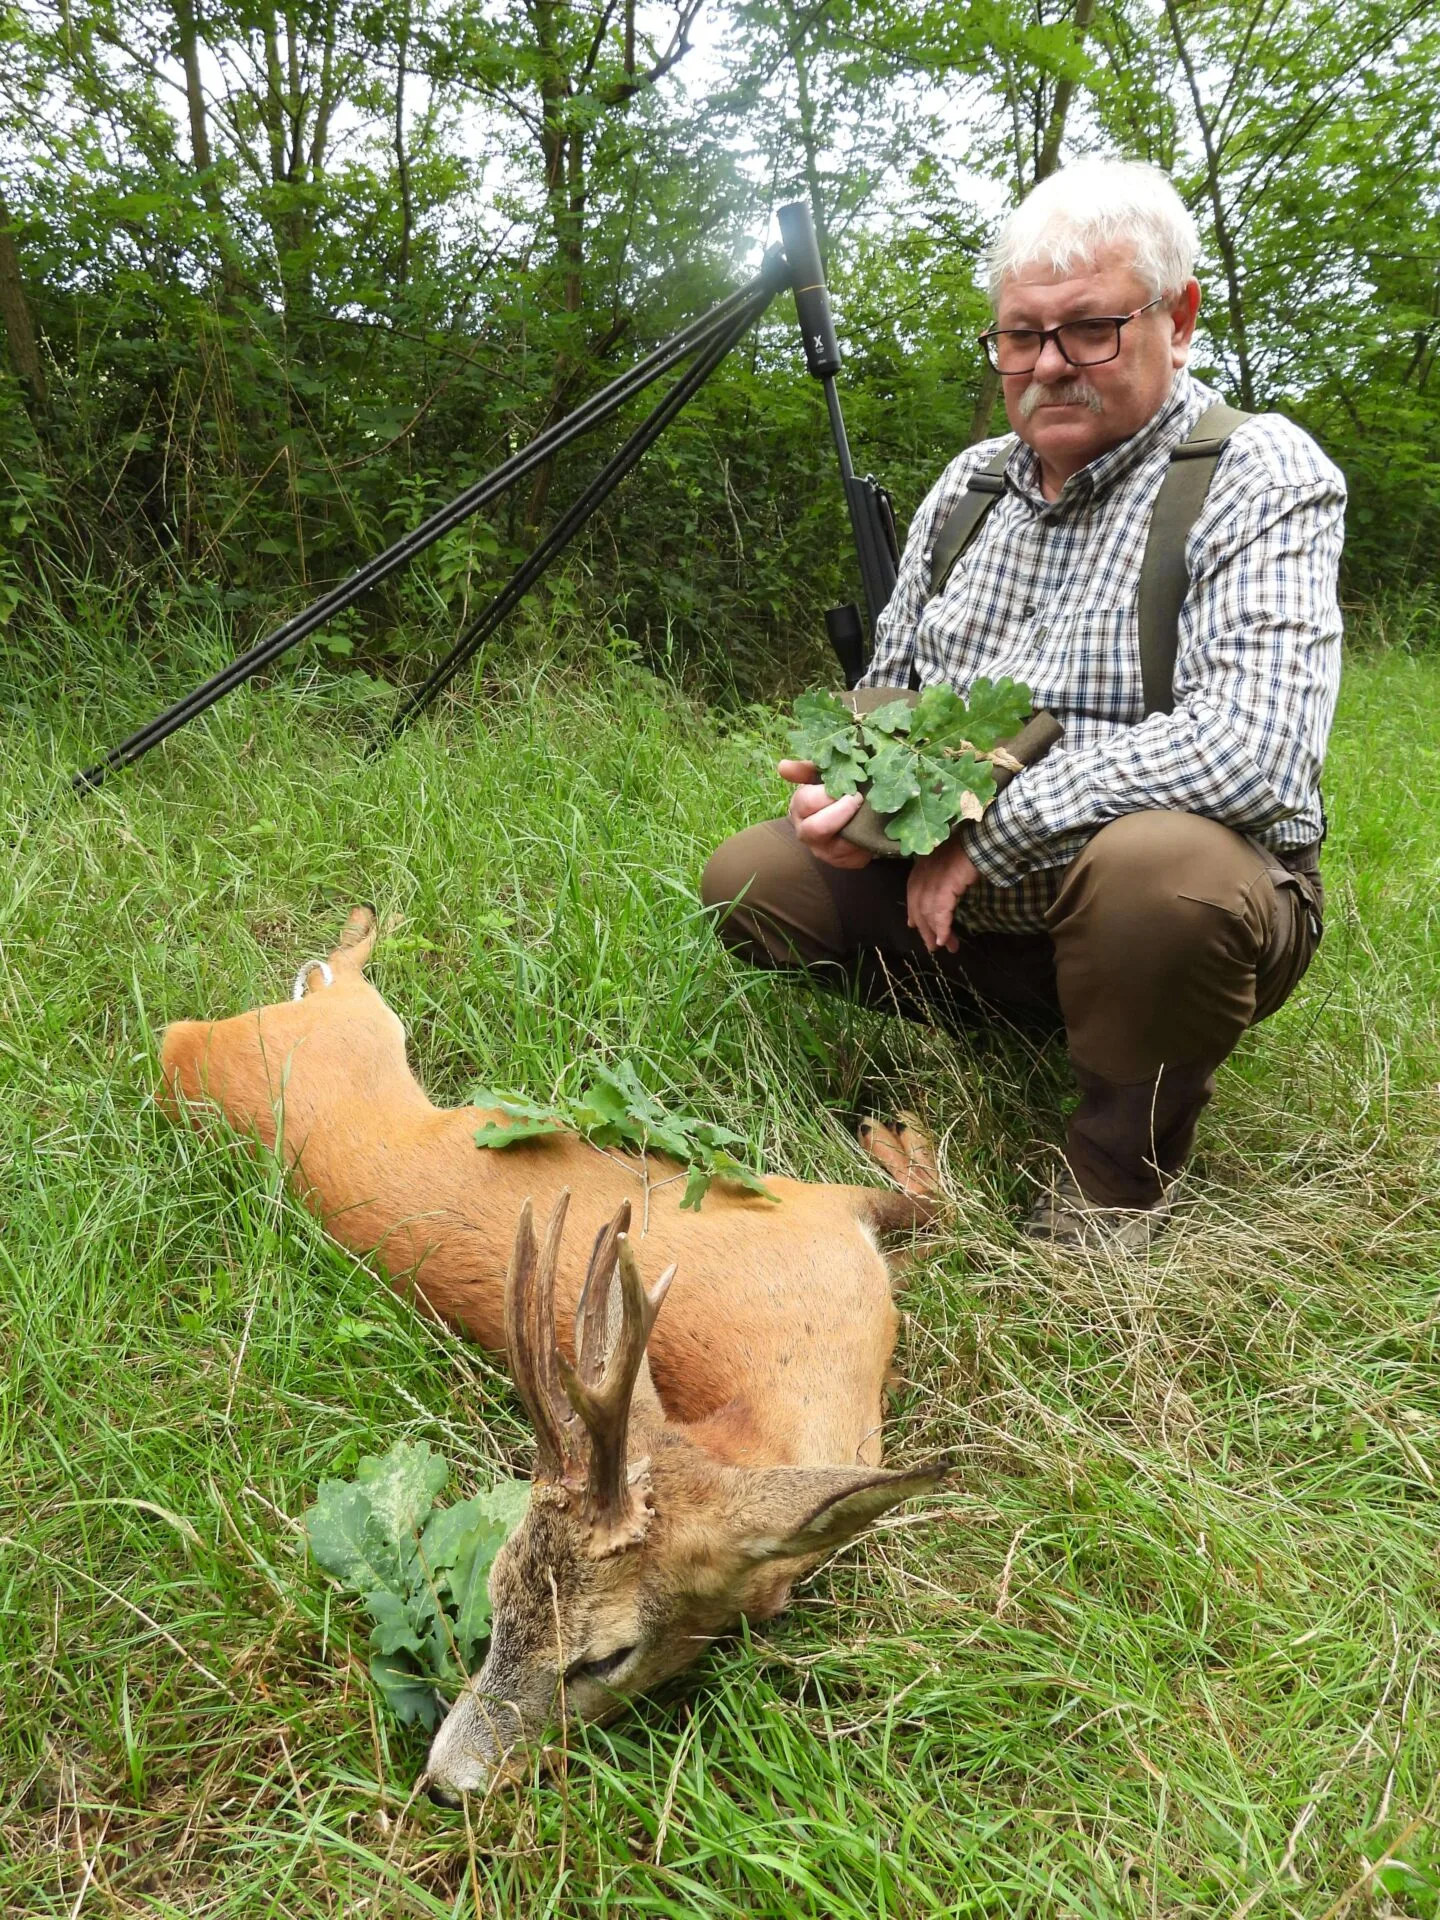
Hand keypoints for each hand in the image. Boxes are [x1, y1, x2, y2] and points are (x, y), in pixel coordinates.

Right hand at [778, 759, 872, 869]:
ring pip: (839, 845)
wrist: (844, 819)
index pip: (807, 802)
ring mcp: (824, 852)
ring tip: (868, 812)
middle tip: (859, 798)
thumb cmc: (830, 794)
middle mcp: (806, 834)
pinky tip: (871, 828)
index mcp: (799, 809)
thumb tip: (783, 766)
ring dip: (857, 826)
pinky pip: (856, 856)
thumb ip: (806, 769)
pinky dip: (867, 841)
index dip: (828, 794)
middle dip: (842, 811)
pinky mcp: (844, 862)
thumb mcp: (818, 778)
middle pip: (818, 827)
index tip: (848, 787)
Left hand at [906, 838, 979, 952]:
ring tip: (946, 947)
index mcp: (920, 870)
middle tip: (933, 946)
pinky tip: (944, 939)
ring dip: (937, 934)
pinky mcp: (942, 889)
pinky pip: (940, 914)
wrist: (977, 843)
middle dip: (925, 930)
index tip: (914, 926)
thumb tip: (934, 898)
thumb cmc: (965, 851)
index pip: (912, 896)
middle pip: (919, 909)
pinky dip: (942, 928)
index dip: (914, 913)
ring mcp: (930, 883)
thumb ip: (936, 880)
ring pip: (929, 915)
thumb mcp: (945, 865)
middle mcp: (921, 877)